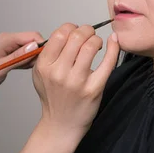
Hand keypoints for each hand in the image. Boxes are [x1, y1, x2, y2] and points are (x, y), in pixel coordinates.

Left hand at [0, 31, 43, 100]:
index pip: (31, 36)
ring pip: (31, 49)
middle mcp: (9, 41)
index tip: (45, 59)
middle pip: (33, 41)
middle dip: (39, 53)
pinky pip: (26, 55)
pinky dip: (29, 62)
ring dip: (34, 58)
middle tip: (38, 67)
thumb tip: (34, 47)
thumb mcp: (0, 68)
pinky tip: (28, 69)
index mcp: (6, 40)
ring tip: (32, 69)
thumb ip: (17, 57)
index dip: (41, 46)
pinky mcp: (12, 55)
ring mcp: (10, 48)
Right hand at [32, 23, 119, 137]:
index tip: (76, 31)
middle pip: (76, 37)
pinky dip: (113, 48)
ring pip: (91, 46)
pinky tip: (113, 42)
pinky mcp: (93, 89)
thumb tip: (68, 32)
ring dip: (97, 39)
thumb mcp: (40, 74)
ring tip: (97, 43)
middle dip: (86, 30)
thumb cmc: (54, 98)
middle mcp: (59, 73)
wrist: (61, 125)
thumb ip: (49, 53)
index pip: (59, 34)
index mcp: (44, 66)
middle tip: (89, 35)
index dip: (71, 27)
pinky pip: (107, 62)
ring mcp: (76, 81)